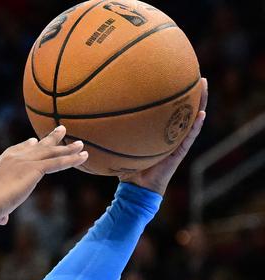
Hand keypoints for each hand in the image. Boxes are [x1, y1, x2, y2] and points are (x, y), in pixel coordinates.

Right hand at [0, 126, 87, 224]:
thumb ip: (0, 212)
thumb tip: (2, 220)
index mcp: (0, 163)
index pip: (17, 150)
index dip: (27, 145)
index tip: (35, 141)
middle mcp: (13, 158)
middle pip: (37, 146)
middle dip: (50, 139)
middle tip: (62, 130)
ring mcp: (25, 161)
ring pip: (51, 152)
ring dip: (67, 148)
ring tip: (81, 144)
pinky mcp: (35, 168)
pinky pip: (57, 162)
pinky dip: (72, 159)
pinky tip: (84, 157)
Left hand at [122, 78, 207, 195]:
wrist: (137, 187)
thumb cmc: (127, 168)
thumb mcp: (119, 146)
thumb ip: (112, 134)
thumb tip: (93, 122)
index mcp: (159, 132)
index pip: (168, 110)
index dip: (172, 94)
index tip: (175, 75)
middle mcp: (170, 134)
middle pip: (184, 109)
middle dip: (190, 92)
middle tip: (195, 75)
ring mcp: (177, 142)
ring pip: (192, 119)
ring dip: (200, 103)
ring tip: (203, 86)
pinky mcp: (179, 152)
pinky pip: (189, 137)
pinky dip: (196, 126)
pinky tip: (202, 114)